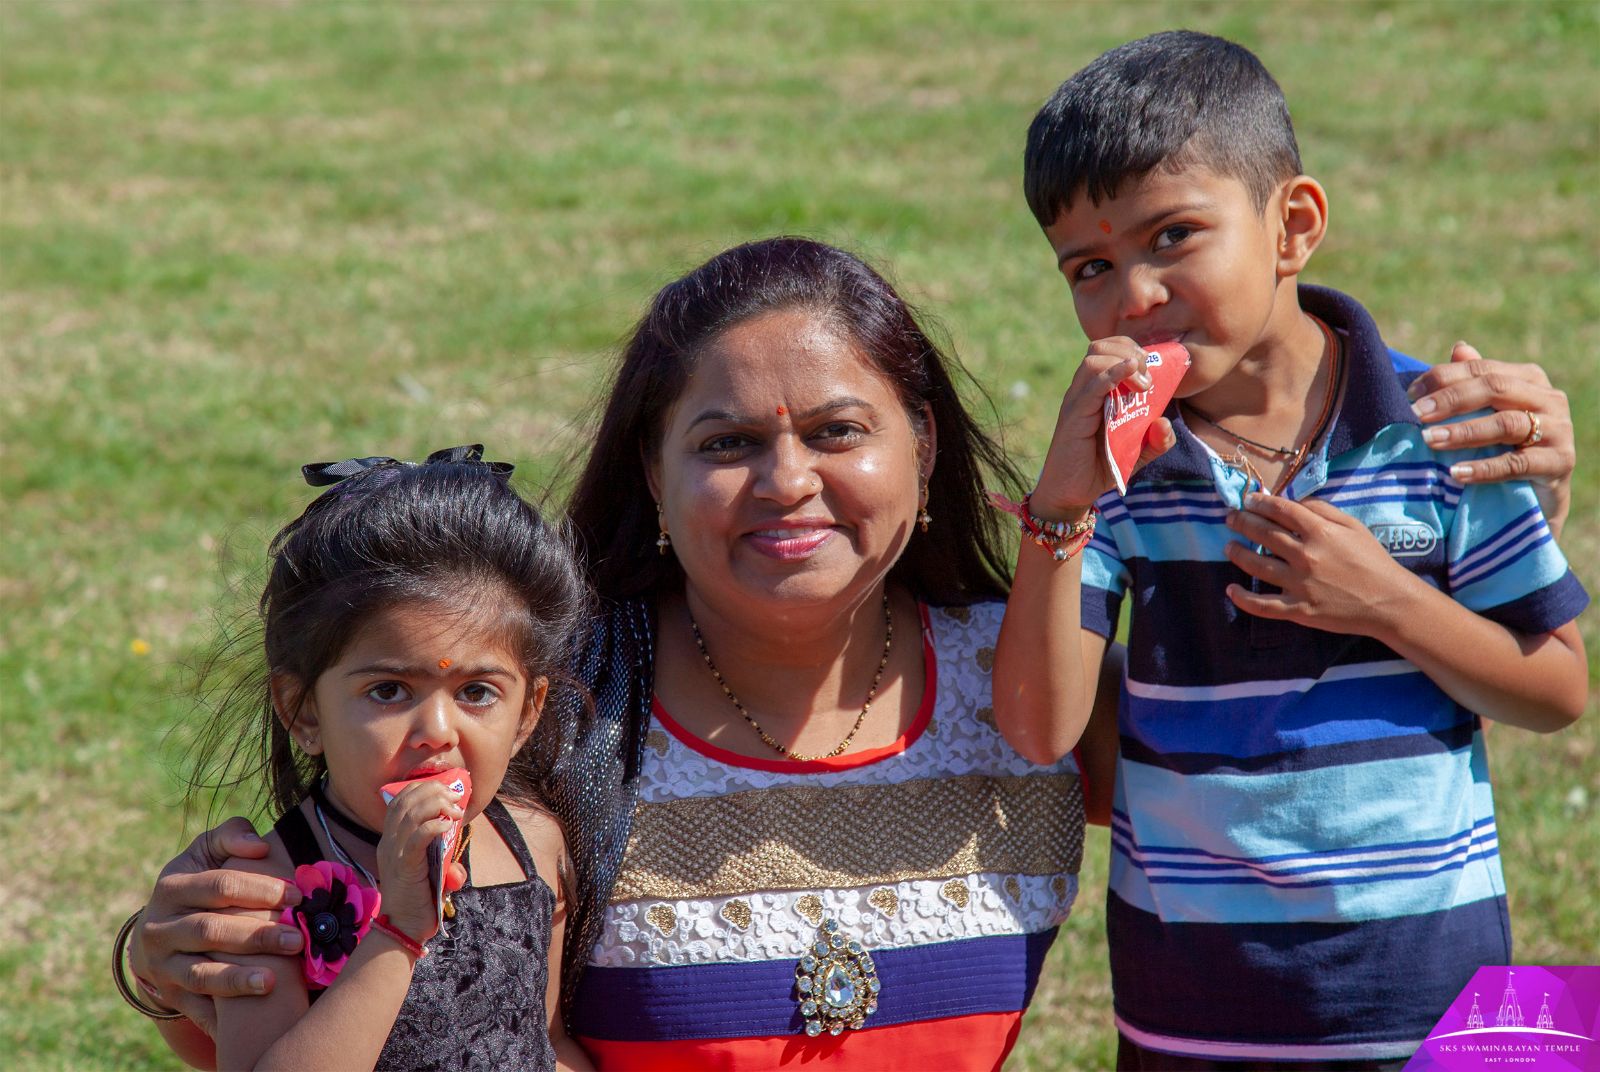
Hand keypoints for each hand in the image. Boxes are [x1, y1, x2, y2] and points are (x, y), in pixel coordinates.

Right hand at [133, 818, 303, 1033]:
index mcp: (172, 887)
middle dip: (258, 935)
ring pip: (200, 974)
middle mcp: (160, 928)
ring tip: (274, 981)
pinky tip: (250, 1018)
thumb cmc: (197, 883)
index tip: (298, 896)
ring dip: (238, 978)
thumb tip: (258, 845)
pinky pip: (196, 1007)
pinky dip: (222, 1015)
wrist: (157, 933)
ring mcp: (162, 965)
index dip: (260, 889)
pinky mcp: (170, 994)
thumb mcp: (205, 853)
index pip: (219, 887)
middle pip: (212, 931)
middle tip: (299, 939)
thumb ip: (231, 837)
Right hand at [376, 781, 465, 943]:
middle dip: (433, 791)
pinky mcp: (404, 866)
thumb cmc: (418, 903)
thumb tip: (458, 870)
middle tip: (455, 796)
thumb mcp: (431, 877)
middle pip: (405, 801)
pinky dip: (433, 826)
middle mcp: (389, 843)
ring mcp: (394, 854)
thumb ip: (442, 866)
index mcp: (391, 841)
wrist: (403, 930)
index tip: (446, 789)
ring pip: (410, 814)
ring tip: (455, 810)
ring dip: (436, 804)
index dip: (422, 788)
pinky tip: (447, 825)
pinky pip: (417, 838)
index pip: (399, 801)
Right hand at [1034, 337, 1175, 517]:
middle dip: (1130, 351)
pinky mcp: (1074, 416)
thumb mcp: (1135, 455)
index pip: (1108, 351)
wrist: (1070, 494)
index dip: (1132, 351)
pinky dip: (1113, 374)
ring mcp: (1077, 402)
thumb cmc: (1098, 470)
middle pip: (1100, 346)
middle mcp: (1083, 391)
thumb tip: (1165, 423)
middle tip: (1147, 377)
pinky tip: (1131, 373)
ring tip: (1143, 387)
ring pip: (1094, 359)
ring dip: (1124, 363)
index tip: (1151, 373)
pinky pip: (1092, 385)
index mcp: (1095, 392)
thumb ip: (1155, 441)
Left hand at [1223, 495, 1418, 638]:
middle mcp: (1306, 555)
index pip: (1281, 511)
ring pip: (1257, 565)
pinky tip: (1231, 589)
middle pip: (1264, 534)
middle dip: (1242, 522)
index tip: (1248, 500)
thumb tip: (1294, 502)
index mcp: (1320, 532)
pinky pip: (1263, 604)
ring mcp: (1300, 584)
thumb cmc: (1373, 561)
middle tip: (1230, 518)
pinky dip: (1243, 598)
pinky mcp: (1298, 609)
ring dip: (1238, 553)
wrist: (1389, 602)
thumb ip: (1324, 510)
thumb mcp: (1354, 526)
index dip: (1261, 502)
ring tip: (1228, 547)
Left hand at [1408, 342, 1572, 534]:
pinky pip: (1517, 463)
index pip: (1482, 369)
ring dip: (1463, 432)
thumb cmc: (1507, 446)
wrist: (1538, 494)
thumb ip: (1475, 382)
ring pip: (1506, 424)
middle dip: (1451, 400)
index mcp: (1528, 378)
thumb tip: (1459, 348)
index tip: (1410, 393)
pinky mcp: (1560, 462)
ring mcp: (1559, 429)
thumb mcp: (1489, 413)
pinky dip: (1484, 468)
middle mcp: (1548, 398)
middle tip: (1416, 415)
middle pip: (1495, 389)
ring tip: (1430, 440)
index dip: (1444, 377)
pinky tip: (1456, 472)